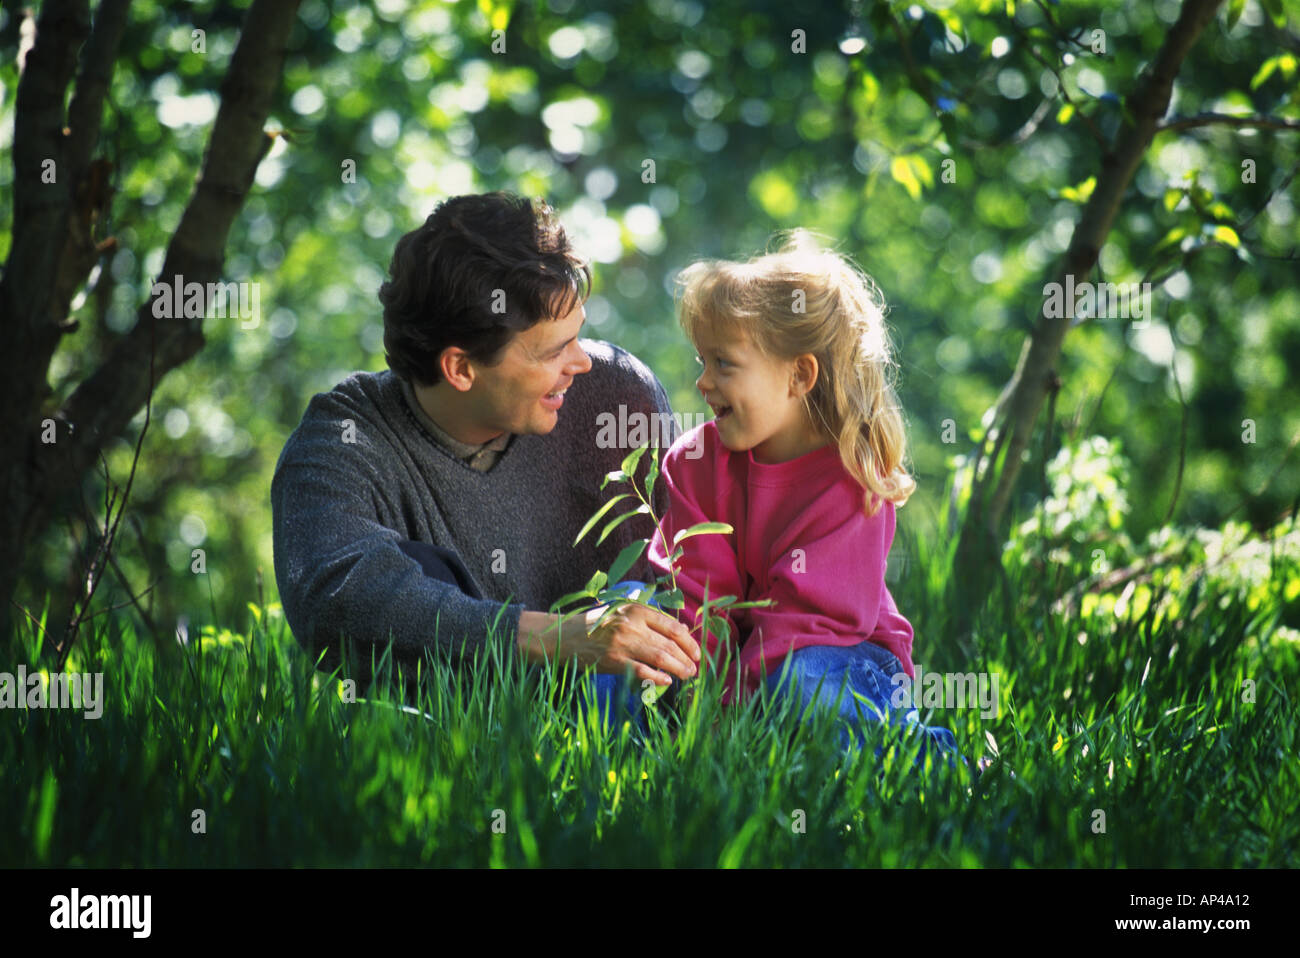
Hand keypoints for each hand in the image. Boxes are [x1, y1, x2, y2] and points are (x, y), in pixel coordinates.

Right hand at [576, 602, 700, 685]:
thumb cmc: (599, 625)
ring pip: (660, 657)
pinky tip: (667, 681)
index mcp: (637, 610)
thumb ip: (651, 621)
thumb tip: (682, 631)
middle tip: (694, 669)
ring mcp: (623, 642)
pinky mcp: (614, 660)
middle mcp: (632, 624)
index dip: (689, 642)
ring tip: (687, 675)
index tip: (697, 653)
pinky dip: (657, 677)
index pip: (673, 627)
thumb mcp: (625, 614)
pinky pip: (642, 671)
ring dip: (678, 668)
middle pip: (669, 643)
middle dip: (686, 658)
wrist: (566, 636)